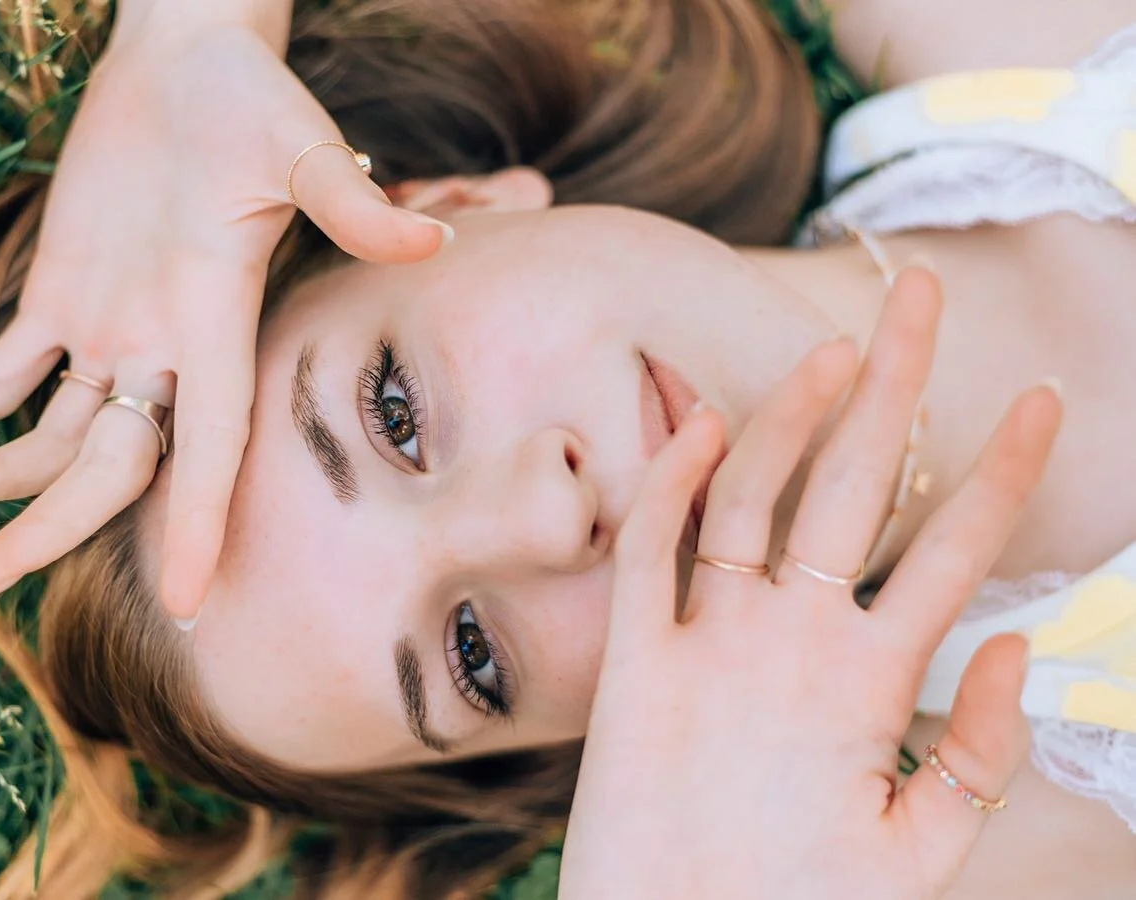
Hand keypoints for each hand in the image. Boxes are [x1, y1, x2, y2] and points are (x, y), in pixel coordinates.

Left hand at [0, 13, 449, 615]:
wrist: (190, 60)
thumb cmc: (254, 96)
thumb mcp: (300, 145)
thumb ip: (349, 201)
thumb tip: (434, 238)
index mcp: (219, 322)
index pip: (214, 444)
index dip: (201, 522)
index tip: (186, 601)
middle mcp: (167, 347)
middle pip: (109, 467)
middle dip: (47, 528)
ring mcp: (112, 328)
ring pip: (50, 436)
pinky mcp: (63, 296)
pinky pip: (1, 371)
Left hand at [559, 270, 1060, 898]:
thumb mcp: (924, 856)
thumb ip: (981, 753)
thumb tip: (1013, 644)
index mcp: (873, 686)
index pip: (960, 552)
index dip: (1007, 470)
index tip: (1041, 396)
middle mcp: (790, 645)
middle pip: (858, 483)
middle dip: (898, 379)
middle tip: (915, 290)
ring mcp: (705, 646)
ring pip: (752, 493)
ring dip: (792, 410)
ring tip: (830, 345)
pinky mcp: (629, 664)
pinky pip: (647, 551)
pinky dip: (672, 481)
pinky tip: (701, 422)